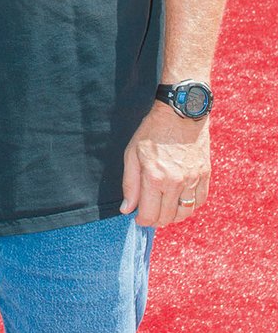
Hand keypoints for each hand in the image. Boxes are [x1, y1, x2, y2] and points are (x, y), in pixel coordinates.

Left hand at [120, 102, 210, 227]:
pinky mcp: (205, 175)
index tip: (138, 217)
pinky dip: (190, 205)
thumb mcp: (132, 153)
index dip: (142, 220)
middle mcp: (176, 183)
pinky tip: (180, 199)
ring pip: (185, 213)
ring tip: (164, 207)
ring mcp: (193, 180)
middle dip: (156, 219)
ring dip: (173, 216)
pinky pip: (200, 201)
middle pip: (167, 218)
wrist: (180, 112)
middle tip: (149, 211)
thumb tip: (127, 209)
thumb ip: (129, 184)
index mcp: (154, 177)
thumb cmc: (152, 131)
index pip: (149, 215)